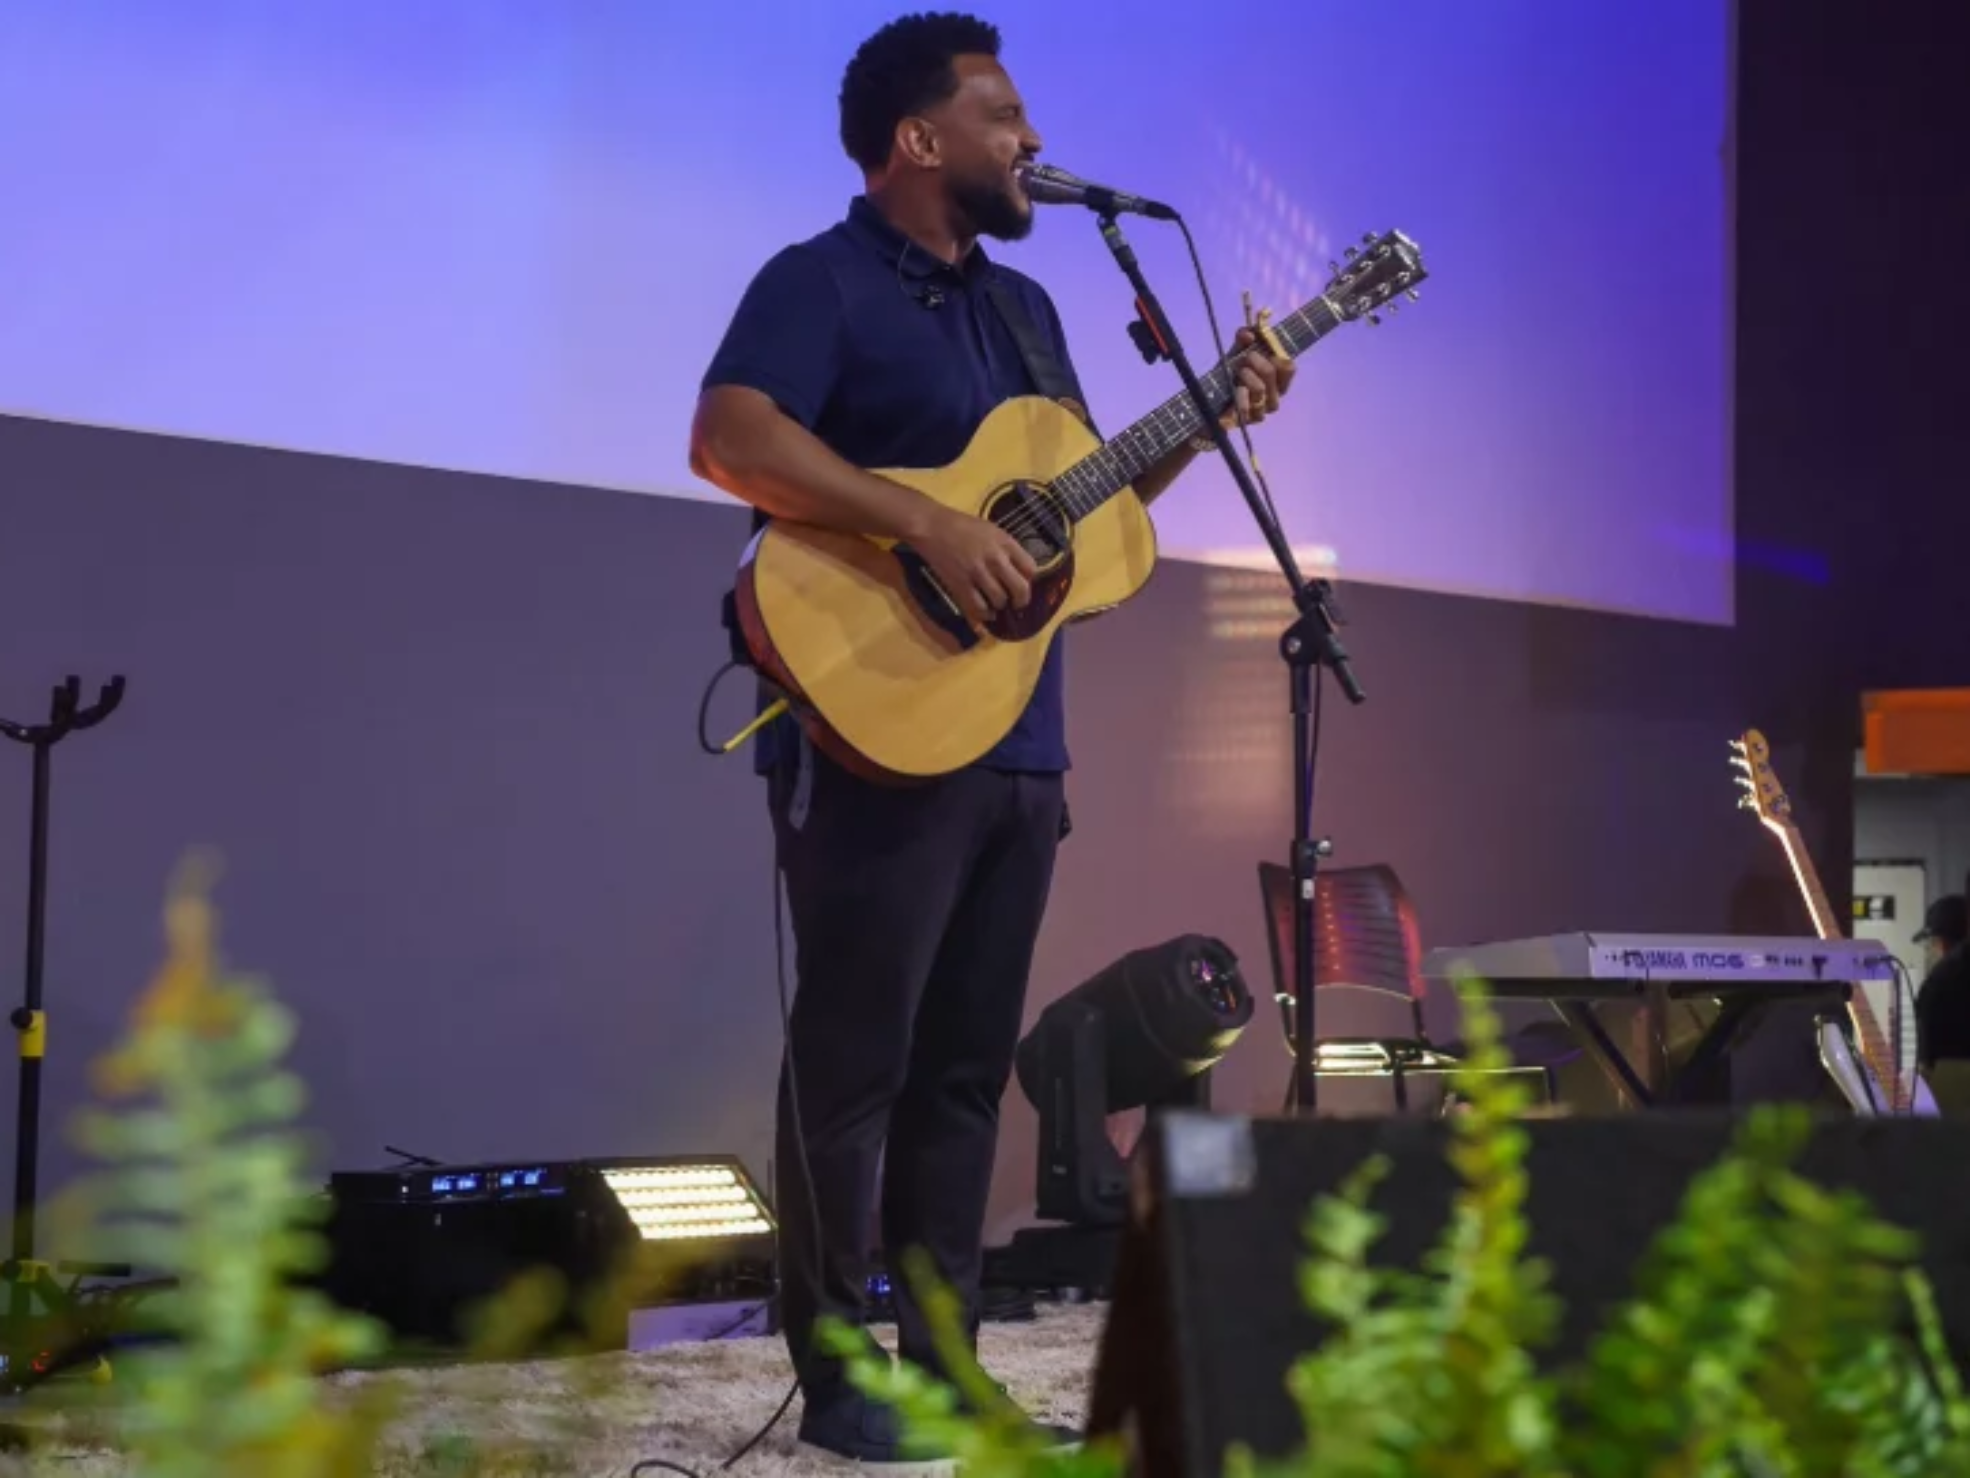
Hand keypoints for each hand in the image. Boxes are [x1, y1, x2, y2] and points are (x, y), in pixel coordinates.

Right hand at [911, 506, 1037, 625]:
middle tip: (1017, 603)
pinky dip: (984, 614)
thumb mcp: (992, 530)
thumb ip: (1006, 548)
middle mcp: (995, 558)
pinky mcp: (960, 585)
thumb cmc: (962, 525)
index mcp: (1005, 542)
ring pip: (1000, 601)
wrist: (932, 527)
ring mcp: (977, 573)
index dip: (1029, 579)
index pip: (1030, 568)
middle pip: (1020, 589)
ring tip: (997, 603)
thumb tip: (1019, 570)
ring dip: (1000, 605)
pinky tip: (986, 612)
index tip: (1023, 582)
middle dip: (1021, 600)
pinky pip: (978, 608)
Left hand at [1222, 325, 1296, 429]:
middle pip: (1270, 372)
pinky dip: (1237, 395)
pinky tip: (1232, 392)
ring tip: (1235, 374)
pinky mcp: (1250, 420)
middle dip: (1253, 360)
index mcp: (1278, 380)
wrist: (1210, 402)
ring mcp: (1264, 410)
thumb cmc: (1229, 375)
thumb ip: (1244, 339)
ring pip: (1259, 387)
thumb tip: (1248, 334)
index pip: (1289, 367)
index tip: (1258, 348)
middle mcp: (1275, 396)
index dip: (1274, 353)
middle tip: (1242, 359)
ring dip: (1244, 376)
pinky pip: (1246, 405)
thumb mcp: (1236, 353)